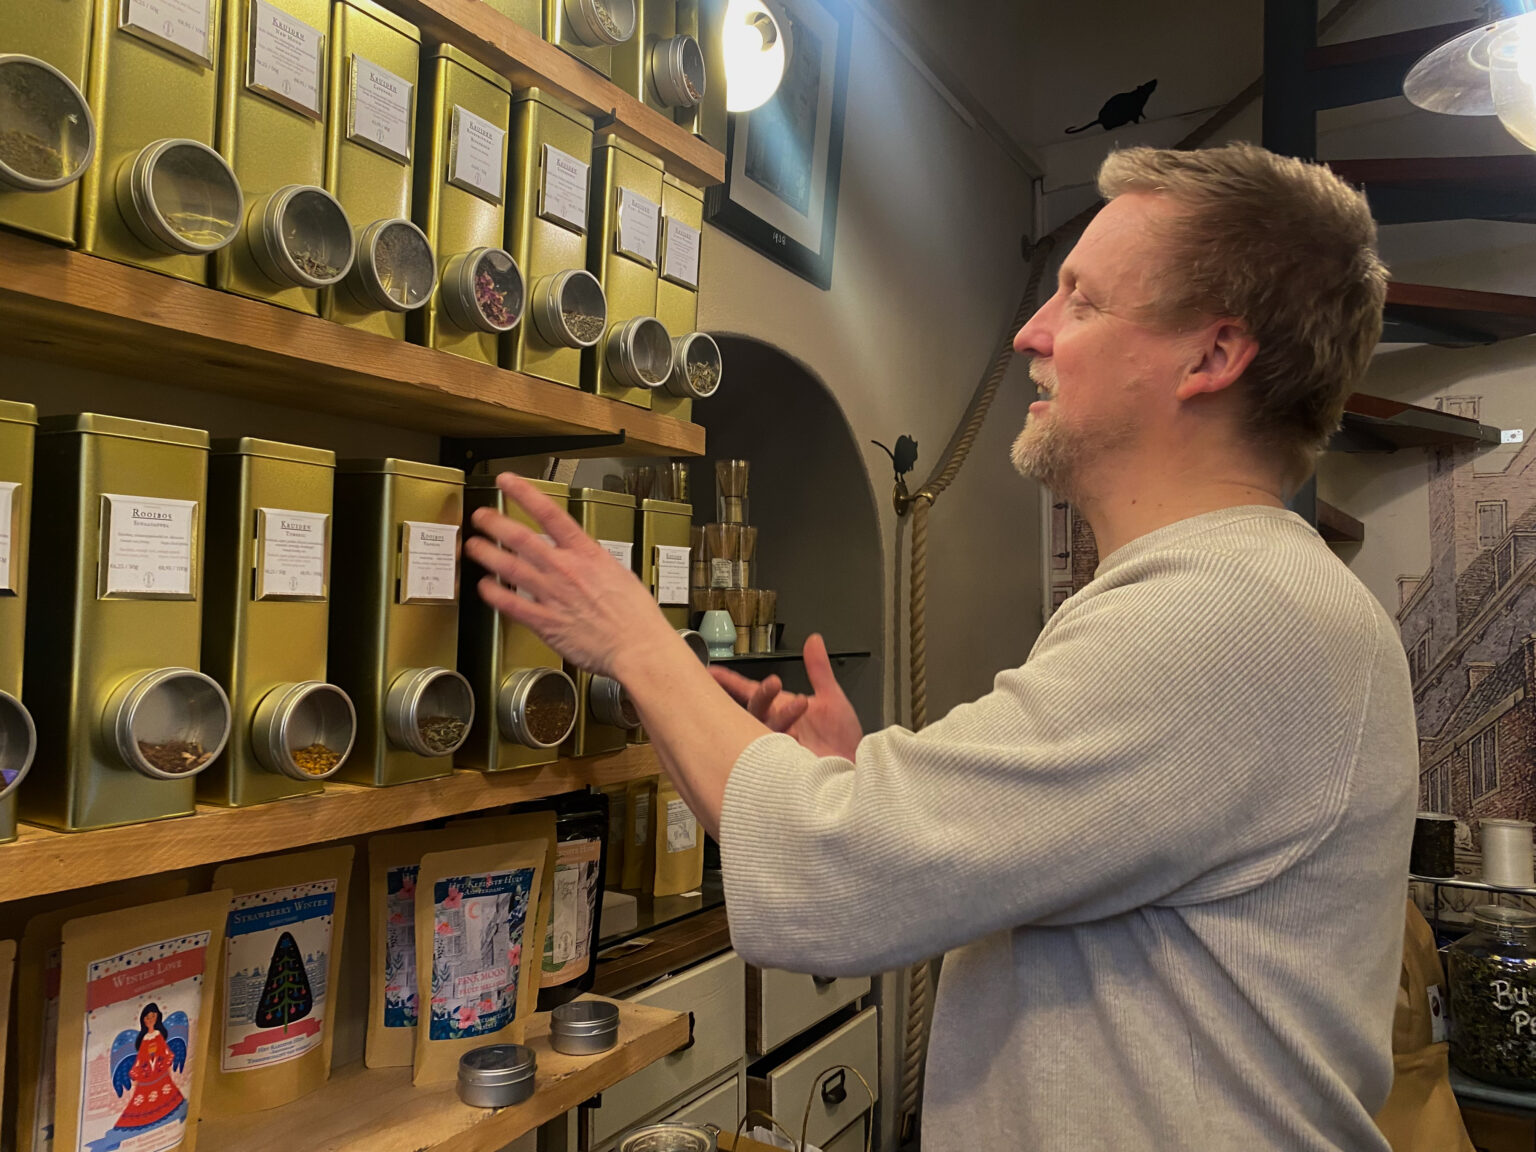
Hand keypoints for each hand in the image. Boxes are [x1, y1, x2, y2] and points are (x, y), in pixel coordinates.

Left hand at [465, 473, 674, 676]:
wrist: (638, 647)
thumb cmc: (636, 617)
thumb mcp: (620, 574)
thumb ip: (595, 564)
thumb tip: (587, 559)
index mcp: (587, 554)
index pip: (550, 514)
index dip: (524, 494)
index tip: (508, 482)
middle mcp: (566, 570)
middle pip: (522, 538)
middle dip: (496, 523)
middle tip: (481, 516)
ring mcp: (552, 595)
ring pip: (510, 568)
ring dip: (487, 554)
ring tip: (473, 546)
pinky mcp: (545, 622)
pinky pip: (511, 605)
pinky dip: (493, 594)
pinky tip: (484, 587)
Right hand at [711, 634, 861, 760]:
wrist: (854, 768)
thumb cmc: (840, 738)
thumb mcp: (831, 698)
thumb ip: (819, 669)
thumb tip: (814, 640)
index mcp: (780, 708)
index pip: (749, 690)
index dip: (729, 680)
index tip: (711, 670)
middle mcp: (774, 726)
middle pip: (754, 708)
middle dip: (761, 694)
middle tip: (774, 683)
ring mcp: (775, 746)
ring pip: (762, 729)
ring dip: (781, 716)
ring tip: (801, 706)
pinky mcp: (781, 765)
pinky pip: (771, 753)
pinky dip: (785, 741)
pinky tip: (798, 738)